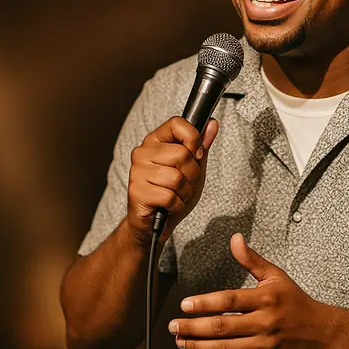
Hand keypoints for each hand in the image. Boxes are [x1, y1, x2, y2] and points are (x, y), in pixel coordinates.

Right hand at [126, 116, 218, 244]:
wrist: (154, 224)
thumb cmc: (172, 193)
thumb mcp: (193, 168)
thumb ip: (201, 146)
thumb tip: (212, 123)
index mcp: (155, 141)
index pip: (176, 123)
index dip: (193, 139)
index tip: (197, 155)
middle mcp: (142, 152)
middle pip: (182, 154)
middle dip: (192, 174)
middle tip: (184, 184)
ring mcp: (137, 172)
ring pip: (176, 177)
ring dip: (184, 192)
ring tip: (176, 195)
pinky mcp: (136, 192)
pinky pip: (169, 196)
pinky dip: (177, 205)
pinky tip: (169, 205)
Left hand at [168, 233, 336, 348]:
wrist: (323, 334)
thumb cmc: (296, 302)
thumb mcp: (276, 276)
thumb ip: (252, 260)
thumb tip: (234, 238)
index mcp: (267, 298)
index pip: (228, 301)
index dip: (204, 303)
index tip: (184, 305)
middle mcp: (266, 323)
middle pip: (221, 327)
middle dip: (192, 328)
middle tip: (173, 326)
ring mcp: (266, 347)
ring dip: (197, 346)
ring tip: (180, 340)